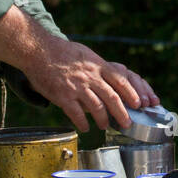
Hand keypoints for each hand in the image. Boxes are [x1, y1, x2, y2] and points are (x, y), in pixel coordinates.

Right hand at [22, 40, 158, 132]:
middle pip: (112, 97)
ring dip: (103, 119)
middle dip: (122, 113)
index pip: (120, 80)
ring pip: (97, 107)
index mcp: (97, 65)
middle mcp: (90, 76)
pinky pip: (76, 114)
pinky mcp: (63, 96)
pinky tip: (85, 128)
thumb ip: (99, 67)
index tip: (139, 104)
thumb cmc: (63, 52)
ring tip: (105, 126)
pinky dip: (82, 123)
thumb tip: (112, 78)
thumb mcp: (86, 54)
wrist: (38, 50)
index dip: (132, 93)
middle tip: (127, 123)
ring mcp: (77, 87)